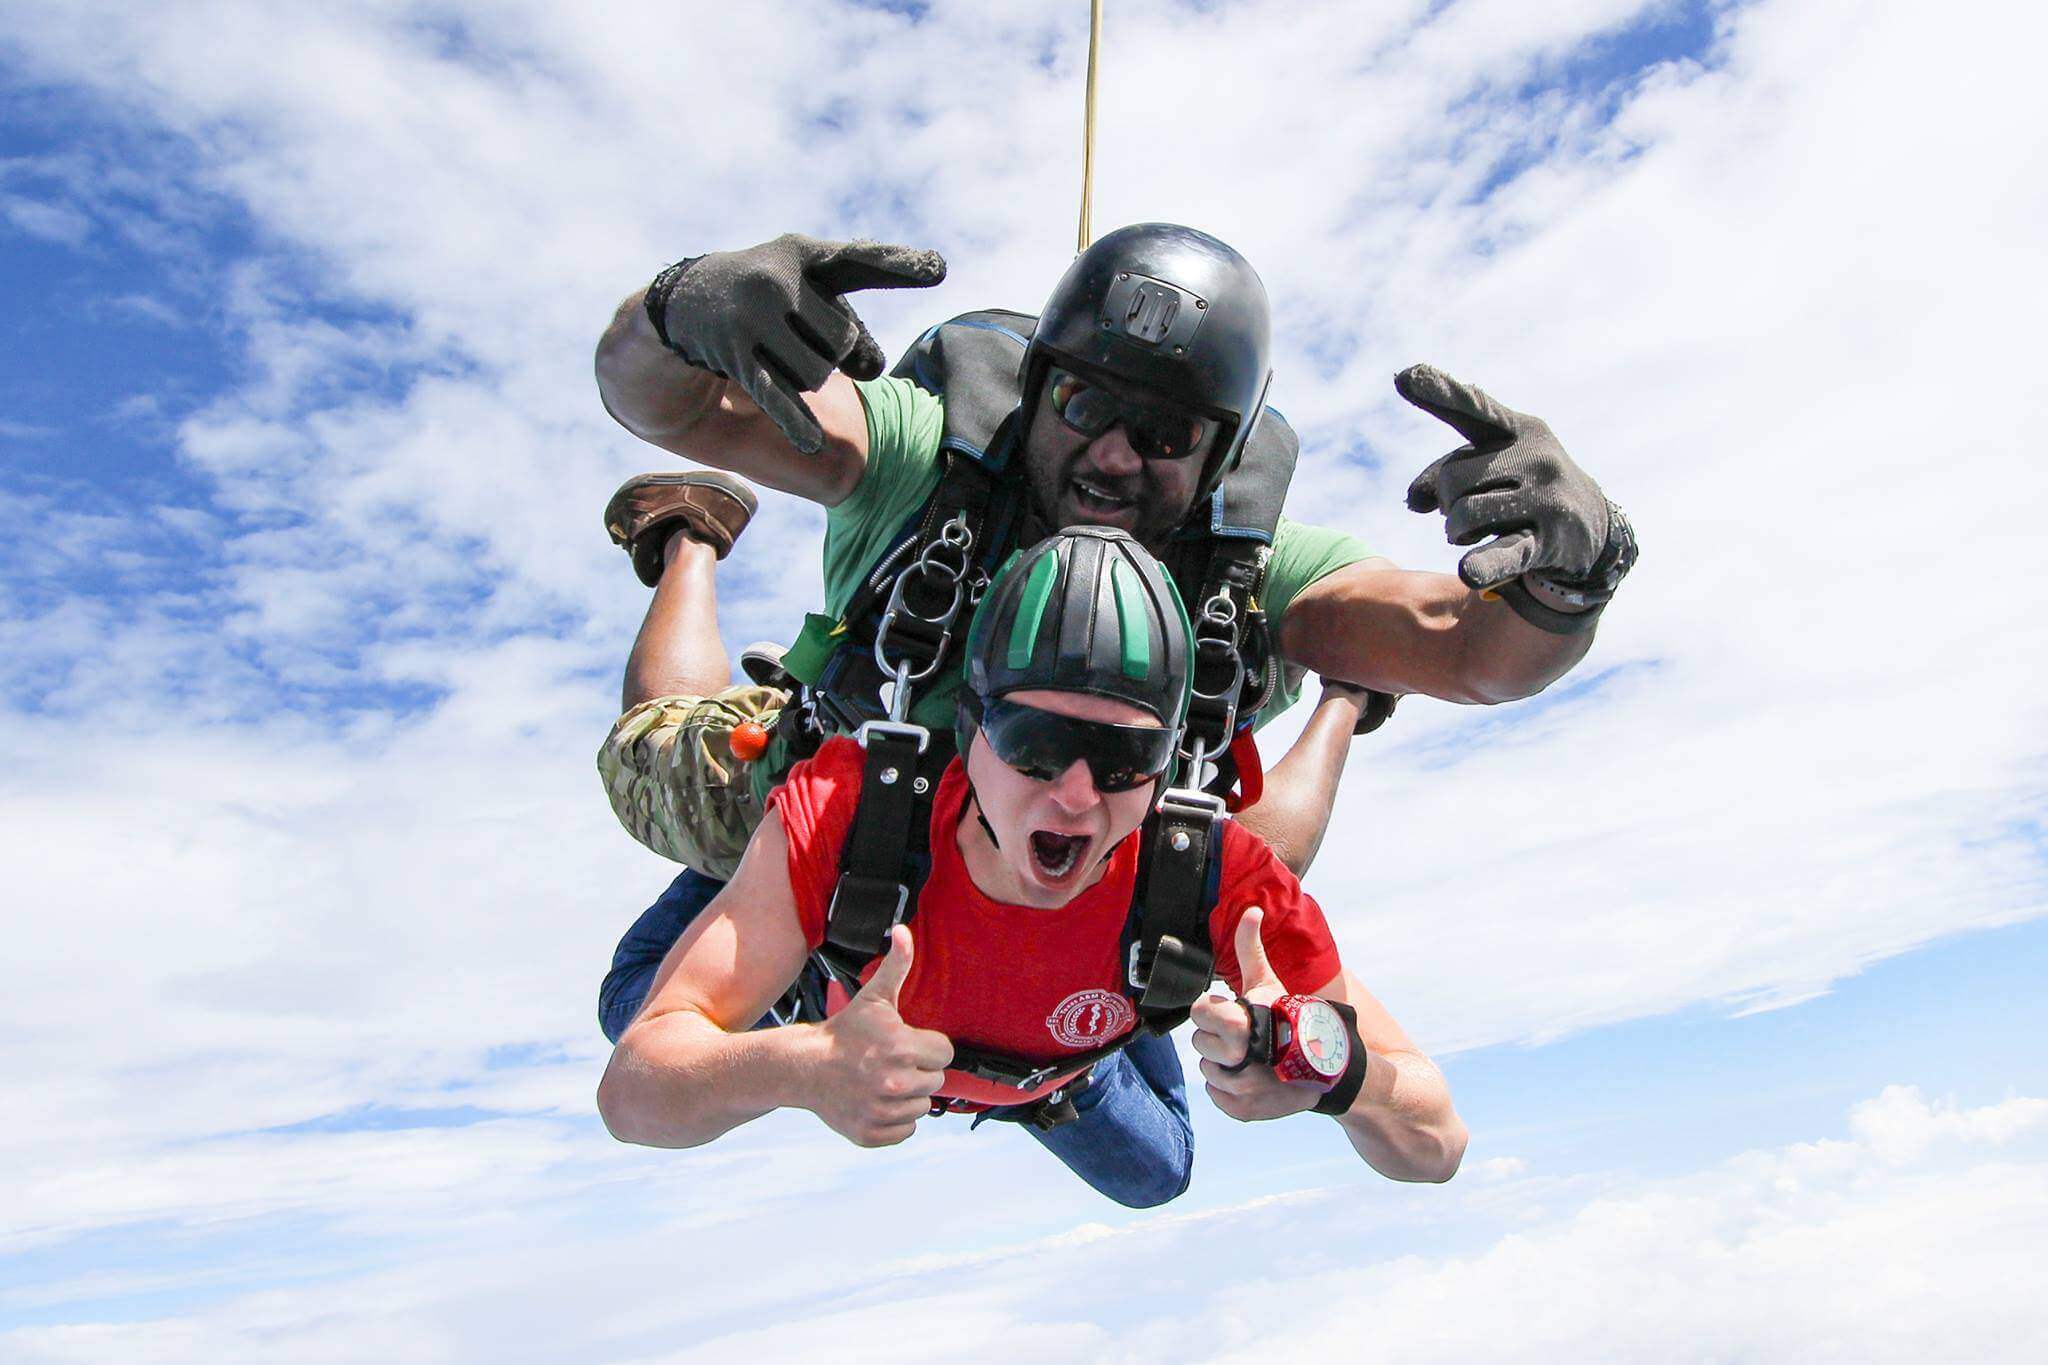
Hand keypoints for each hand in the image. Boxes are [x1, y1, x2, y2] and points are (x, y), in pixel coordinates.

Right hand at [649, 233, 946, 454]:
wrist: (683, 303)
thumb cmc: (764, 295)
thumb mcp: (805, 293)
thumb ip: (848, 325)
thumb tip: (875, 372)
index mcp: (804, 254)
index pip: (860, 260)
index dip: (900, 266)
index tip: (939, 269)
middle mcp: (777, 280)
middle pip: (843, 340)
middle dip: (834, 352)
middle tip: (801, 338)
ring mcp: (753, 319)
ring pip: (817, 375)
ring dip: (808, 379)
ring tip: (777, 355)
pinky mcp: (733, 357)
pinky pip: (778, 397)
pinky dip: (796, 422)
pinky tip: (812, 443)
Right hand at [810, 926, 953, 1146]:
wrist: (804, 1067)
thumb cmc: (846, 1030)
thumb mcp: (873, 997)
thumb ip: (897, 965)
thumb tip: (904, 930)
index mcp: (901, 1047)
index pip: (945, 1053)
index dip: (928, 1046)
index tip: (907, 1043)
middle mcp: (894, 1081)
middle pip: (936, 1081)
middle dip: (919, 1070)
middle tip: (892, 1061)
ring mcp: (882, 1110)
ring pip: (922, 1107)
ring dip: (908, 1095)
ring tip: (883, 1079)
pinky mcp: (872, 1133)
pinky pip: (906, 1130)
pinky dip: (895, 1120)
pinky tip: (877, 1100)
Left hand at [1191, 907, 1319, 1121]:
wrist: (1327, 1066)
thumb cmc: (1291, 1017)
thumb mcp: (1269, 983)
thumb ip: (1250, 948)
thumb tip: (1251, 910)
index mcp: (1239, 1027)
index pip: (1199, 1012)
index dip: (1215, 1011)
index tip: (1235, 1013)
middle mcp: (1238, 1062)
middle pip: (1201, 1043)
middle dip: (1220, 1037)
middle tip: (1248, 1037)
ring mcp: (1240, 1090)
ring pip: (1207, 1069)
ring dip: (1224, 1063)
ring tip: (1252, 1057)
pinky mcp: (1242, 1112)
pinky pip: (1216, 1094)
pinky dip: (1230, 1088)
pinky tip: (1252, 1077)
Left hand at [1396, 364, 1612, 592]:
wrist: (1591, 527)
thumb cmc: (1524, 487)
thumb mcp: (1490, 468)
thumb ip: (1444, 473)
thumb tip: (1414, 500)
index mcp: (1517, 429)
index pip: (1473, 408)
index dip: (1440, 392)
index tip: (1405, 375)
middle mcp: (1534, 456)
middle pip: (1453, 477)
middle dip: (1446, 499)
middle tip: (1459, 509)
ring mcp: (1544, 498)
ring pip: (1466, 514)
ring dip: (1455, 531)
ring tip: (1467, 533)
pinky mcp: (1548, 540)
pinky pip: (1505, 551)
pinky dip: (1484, 563)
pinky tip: (1469, 571)